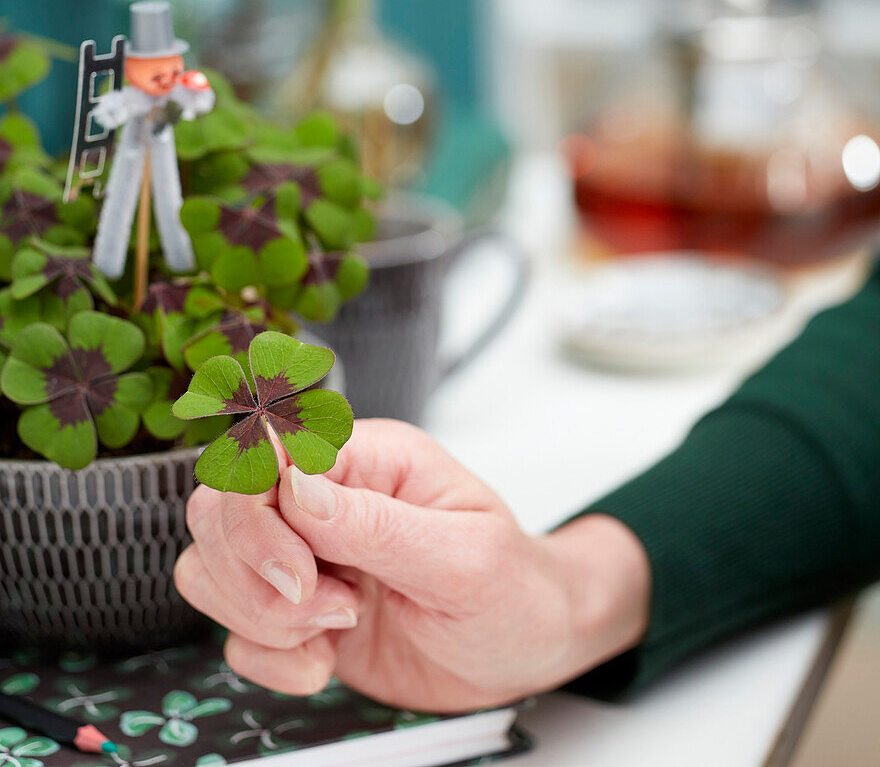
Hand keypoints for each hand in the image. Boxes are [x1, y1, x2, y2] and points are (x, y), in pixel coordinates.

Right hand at [175, 420, 649, 711]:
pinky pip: (234, 632)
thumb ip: (377, 524)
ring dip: (262, 617)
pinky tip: (325, 661)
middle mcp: (324, 499)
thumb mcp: (463, 556)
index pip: (264, 451)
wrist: (526, 652)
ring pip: (209, 567)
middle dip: (255, 573)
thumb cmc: (513, 588)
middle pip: (218, 507)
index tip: (303, 573)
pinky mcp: (295, 613)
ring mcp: (304, 556)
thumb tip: (296, 486)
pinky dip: (269, 659)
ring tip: (339, 628)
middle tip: (328, 607)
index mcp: (366, 458)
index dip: (258, 514)